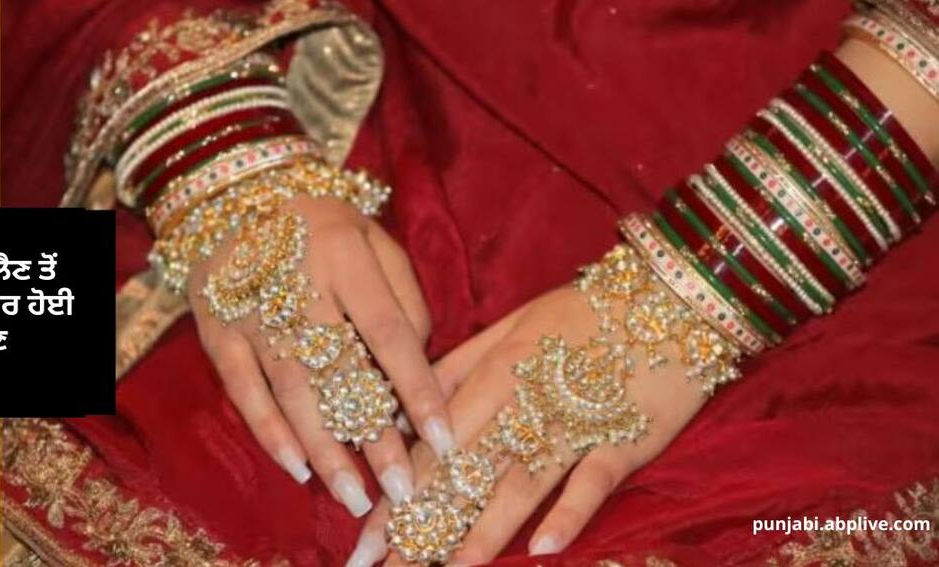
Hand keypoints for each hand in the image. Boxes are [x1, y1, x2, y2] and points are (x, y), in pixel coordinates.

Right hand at [187, 195, 454, 516]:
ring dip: (325, 449)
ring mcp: (251, 310)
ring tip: (354, 496)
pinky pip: (242, 389)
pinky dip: (268, 431)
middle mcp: (297, 284)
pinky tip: (297, 467)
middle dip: (373, 436)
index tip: (443, 439)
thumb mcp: (376, 240)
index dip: (418, 389)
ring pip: (293, 390)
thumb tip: (419, 367)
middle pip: (341, 372)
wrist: (234, 196)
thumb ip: (405, 298)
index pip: (390, 332)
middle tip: (400, 490)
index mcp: (346, 257)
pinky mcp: (217, 329)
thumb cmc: (324, 226)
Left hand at [349, 271, 721, 564]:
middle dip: (422, 526)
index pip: (435, 445)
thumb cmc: (584, 310)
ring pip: (519, 486)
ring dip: (480, 534)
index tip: (366, 537)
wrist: (670, 295)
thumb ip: (459, 365)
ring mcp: (575, 425)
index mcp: (494, 374)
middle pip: (465, 474)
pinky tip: (542, 549)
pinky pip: (592, 481)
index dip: (398, 493)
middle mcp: (526, 404)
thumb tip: (409, 404)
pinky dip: (570, 513)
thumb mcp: (512, 324)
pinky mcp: (624, 440)